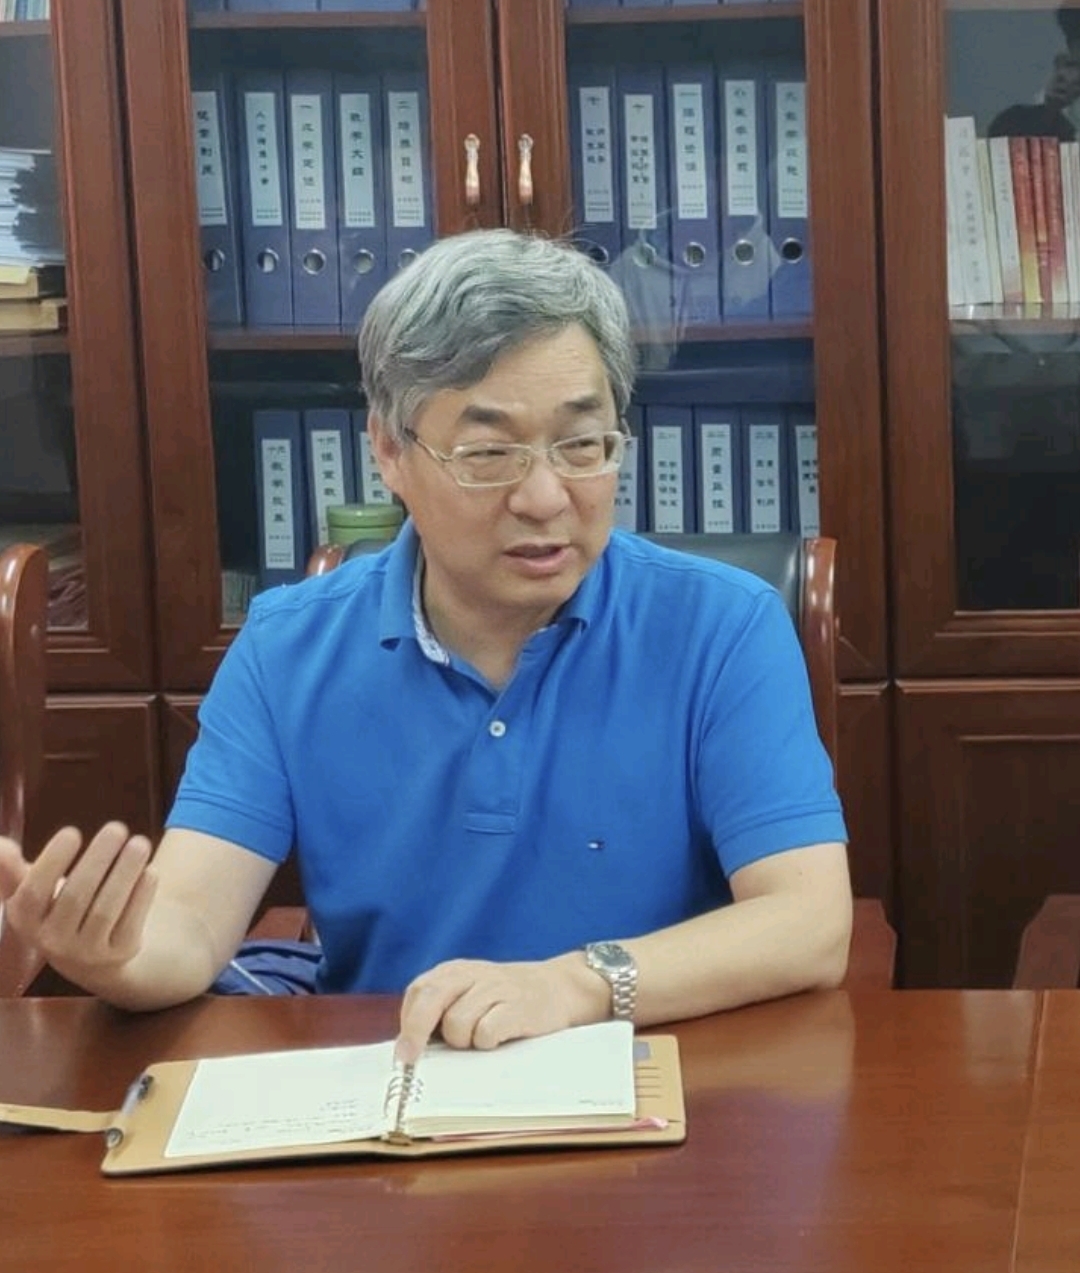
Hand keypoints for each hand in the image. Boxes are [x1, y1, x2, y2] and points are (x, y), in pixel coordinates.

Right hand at [0, 822, 156, 981]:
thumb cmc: (59, 909)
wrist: (95, 957)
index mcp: (25, 920)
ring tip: (140, 842)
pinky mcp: (119, 954)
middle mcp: (52, 942)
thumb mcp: (33, 891)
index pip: (34, 893)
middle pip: (76, 896)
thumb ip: (12, 869)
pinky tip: (150, 870)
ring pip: (106, 909)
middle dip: (98, 858)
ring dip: (125, 872)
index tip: (73, 831)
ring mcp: (87, 953)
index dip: (52, 862)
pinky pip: (131, 922)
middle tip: (117, 827)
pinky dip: (142, 895)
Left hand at [395, 953, 609, 1064]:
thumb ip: (441, 1010)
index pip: (418, 993)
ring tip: (480, 1039)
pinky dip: (486, 1042)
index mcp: (454, 971)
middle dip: (415, 1033)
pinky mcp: (516, 1007)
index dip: (408, 1023)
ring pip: (456, 1024)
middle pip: (430, 1000)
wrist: (558, 987)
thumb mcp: (470, 993)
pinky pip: (485, 1033)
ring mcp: (495, 988)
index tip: (405, 1051)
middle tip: (411, 1061)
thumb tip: (409, 1048)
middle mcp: (471, 974)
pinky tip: (498, 1038)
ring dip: (463, 1041)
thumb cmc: (504, 1000)